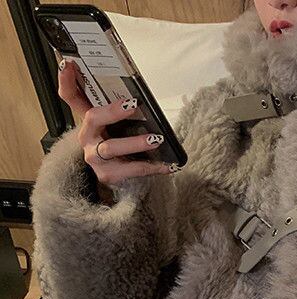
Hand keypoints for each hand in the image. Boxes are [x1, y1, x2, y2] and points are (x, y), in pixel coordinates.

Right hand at [57, 58, 176, 187]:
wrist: (114, 175)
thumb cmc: (115, 145)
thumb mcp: (113, 127)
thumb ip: (118, 110)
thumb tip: (137, 92)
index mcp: (88, 121)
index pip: (71, 97)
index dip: (66, 81)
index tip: (68, 63)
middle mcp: (87, 137)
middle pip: (93, 118)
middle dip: (112, 110)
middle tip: (132, 105)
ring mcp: (96, 158)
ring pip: (112, 148)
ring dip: (135, 142)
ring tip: (156, 139)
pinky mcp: (109, 174)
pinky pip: (133, 170)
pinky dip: (153, 167)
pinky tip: (168, 165)